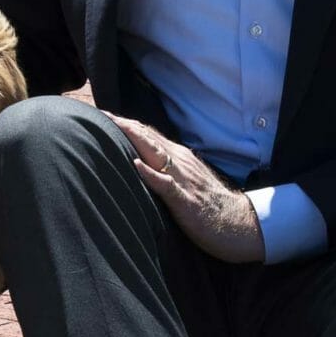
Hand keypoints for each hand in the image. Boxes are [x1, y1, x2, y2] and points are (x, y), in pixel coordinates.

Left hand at [106, 114, 263, 263]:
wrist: (238, 223)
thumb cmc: (208, 204)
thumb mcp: (184, 179)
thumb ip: (165, 168)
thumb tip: (141, 159)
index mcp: (177, 157)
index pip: (147, 135)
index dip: (124, 124)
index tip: (101, 114)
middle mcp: (179, 162)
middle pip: (147, 137)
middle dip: (122, 124)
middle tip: (97, 113)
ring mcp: (183, 179)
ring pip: (156, 153)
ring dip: (134, 139)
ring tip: (113, 126)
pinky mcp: (186, 200)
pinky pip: (167, 185)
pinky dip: (152, 174)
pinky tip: (137, 165)